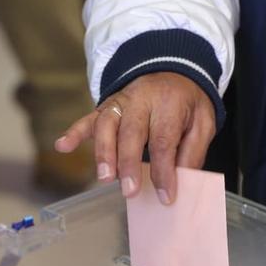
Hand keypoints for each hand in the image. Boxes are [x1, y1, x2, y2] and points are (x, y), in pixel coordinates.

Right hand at [54, 72, 214, 204]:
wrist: (172, 69)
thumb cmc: (187, 103)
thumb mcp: (203, 122)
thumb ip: (192, 151)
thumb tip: (181, 182)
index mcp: (169, 103)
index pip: (163, 140)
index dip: (163, 170)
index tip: (165, 196)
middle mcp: (141, 100)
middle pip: (131, 132)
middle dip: (128, 163)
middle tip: (130, 190)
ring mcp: (120, 101)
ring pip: (106, 125)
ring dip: (103, 152)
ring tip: (105, 177)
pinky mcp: (106, 106)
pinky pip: (88, 118)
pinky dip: (73, 132)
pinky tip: (63, 146)